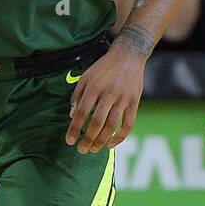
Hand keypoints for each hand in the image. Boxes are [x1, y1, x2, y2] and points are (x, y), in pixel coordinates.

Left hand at [66, 36, 145, 151]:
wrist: (128, 55)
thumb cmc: (104, 68)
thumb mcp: (86, 77)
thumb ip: (77, 95)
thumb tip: (72, 117)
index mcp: (94, 87)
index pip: (82, 113)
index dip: (75, 129)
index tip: (69, 141)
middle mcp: (109, 94)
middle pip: (96, 122)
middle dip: (87, 139)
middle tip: (81, 150)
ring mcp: (123, 99)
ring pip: (112, 125)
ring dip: (101, 141)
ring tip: (93, 150)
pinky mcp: (134, 102)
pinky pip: (128, 124)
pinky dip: (120, 137)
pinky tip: (111, 144)